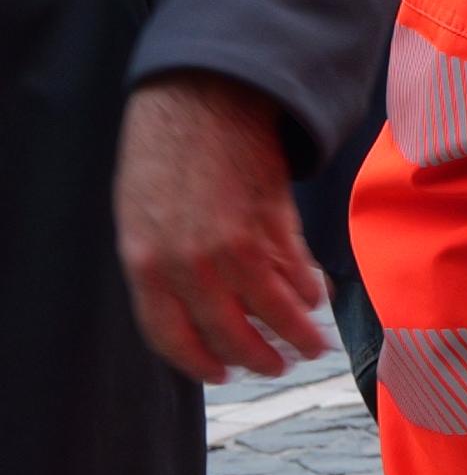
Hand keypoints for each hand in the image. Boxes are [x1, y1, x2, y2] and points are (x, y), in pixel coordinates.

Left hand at [112, 73, 330, 382]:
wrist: (203, 99)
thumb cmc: (166, 154)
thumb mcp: (142, 218)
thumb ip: (163, 267)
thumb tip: (194, 310)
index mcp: (147, 264)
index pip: (171, 337)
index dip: (200, 363)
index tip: (223, 375)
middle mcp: (190, 262)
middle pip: (230, 332)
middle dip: (259, 357)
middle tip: (278, 367)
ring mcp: (237, 243)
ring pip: (274, 309)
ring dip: (299, 334)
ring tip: (313, 346)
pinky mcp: (275, 222)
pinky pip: (297, 271)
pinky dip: (309, 290)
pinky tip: (315, 298)